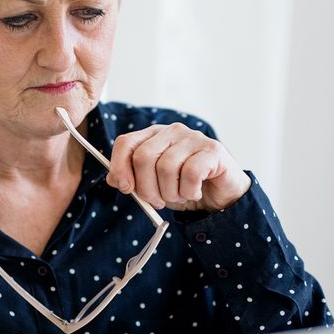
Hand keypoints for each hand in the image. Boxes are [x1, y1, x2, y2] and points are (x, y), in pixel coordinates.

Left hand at [106, 122, 250, 212]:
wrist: (219, 196)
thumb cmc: (183, 187)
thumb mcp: (153, 186)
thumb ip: (132, 180)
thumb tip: (113, 179)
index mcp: (153, 136)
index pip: (126, 143)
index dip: (120, 167)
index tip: (126, 188)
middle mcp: (171, 131)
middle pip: (143, 157)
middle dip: (147, 188)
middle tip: (158, 201)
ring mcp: (193, 138)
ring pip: (166, 167)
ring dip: (170, 192)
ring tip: (179, 196)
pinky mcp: (212, 150)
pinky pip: (190, 174)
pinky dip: (189, 191)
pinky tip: (194, 193)